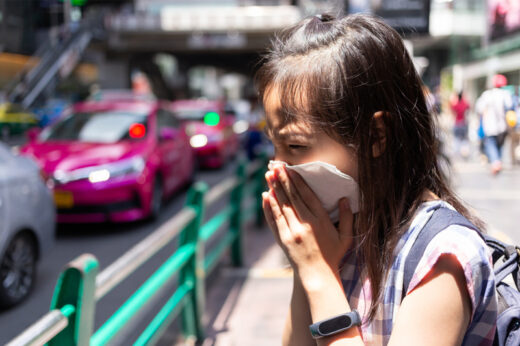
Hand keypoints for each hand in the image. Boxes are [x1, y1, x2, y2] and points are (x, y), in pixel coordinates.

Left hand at [262, 164, 353, 280]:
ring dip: (274, 188)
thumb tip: (345, 199)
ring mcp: (292, 232)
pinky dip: (269, 207)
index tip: (292, 169)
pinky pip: (274, 219)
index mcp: (321, 221)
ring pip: (281, 205)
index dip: (298, 181)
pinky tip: (265, 195)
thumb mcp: (345, 237)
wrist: (317, 276)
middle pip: (292, 197)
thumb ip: (346, 217)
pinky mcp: (283, 239)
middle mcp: (305, 224)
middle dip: (283, 180)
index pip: (307, 196)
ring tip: (268, 174)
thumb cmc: (333, 256)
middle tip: (276, 165)